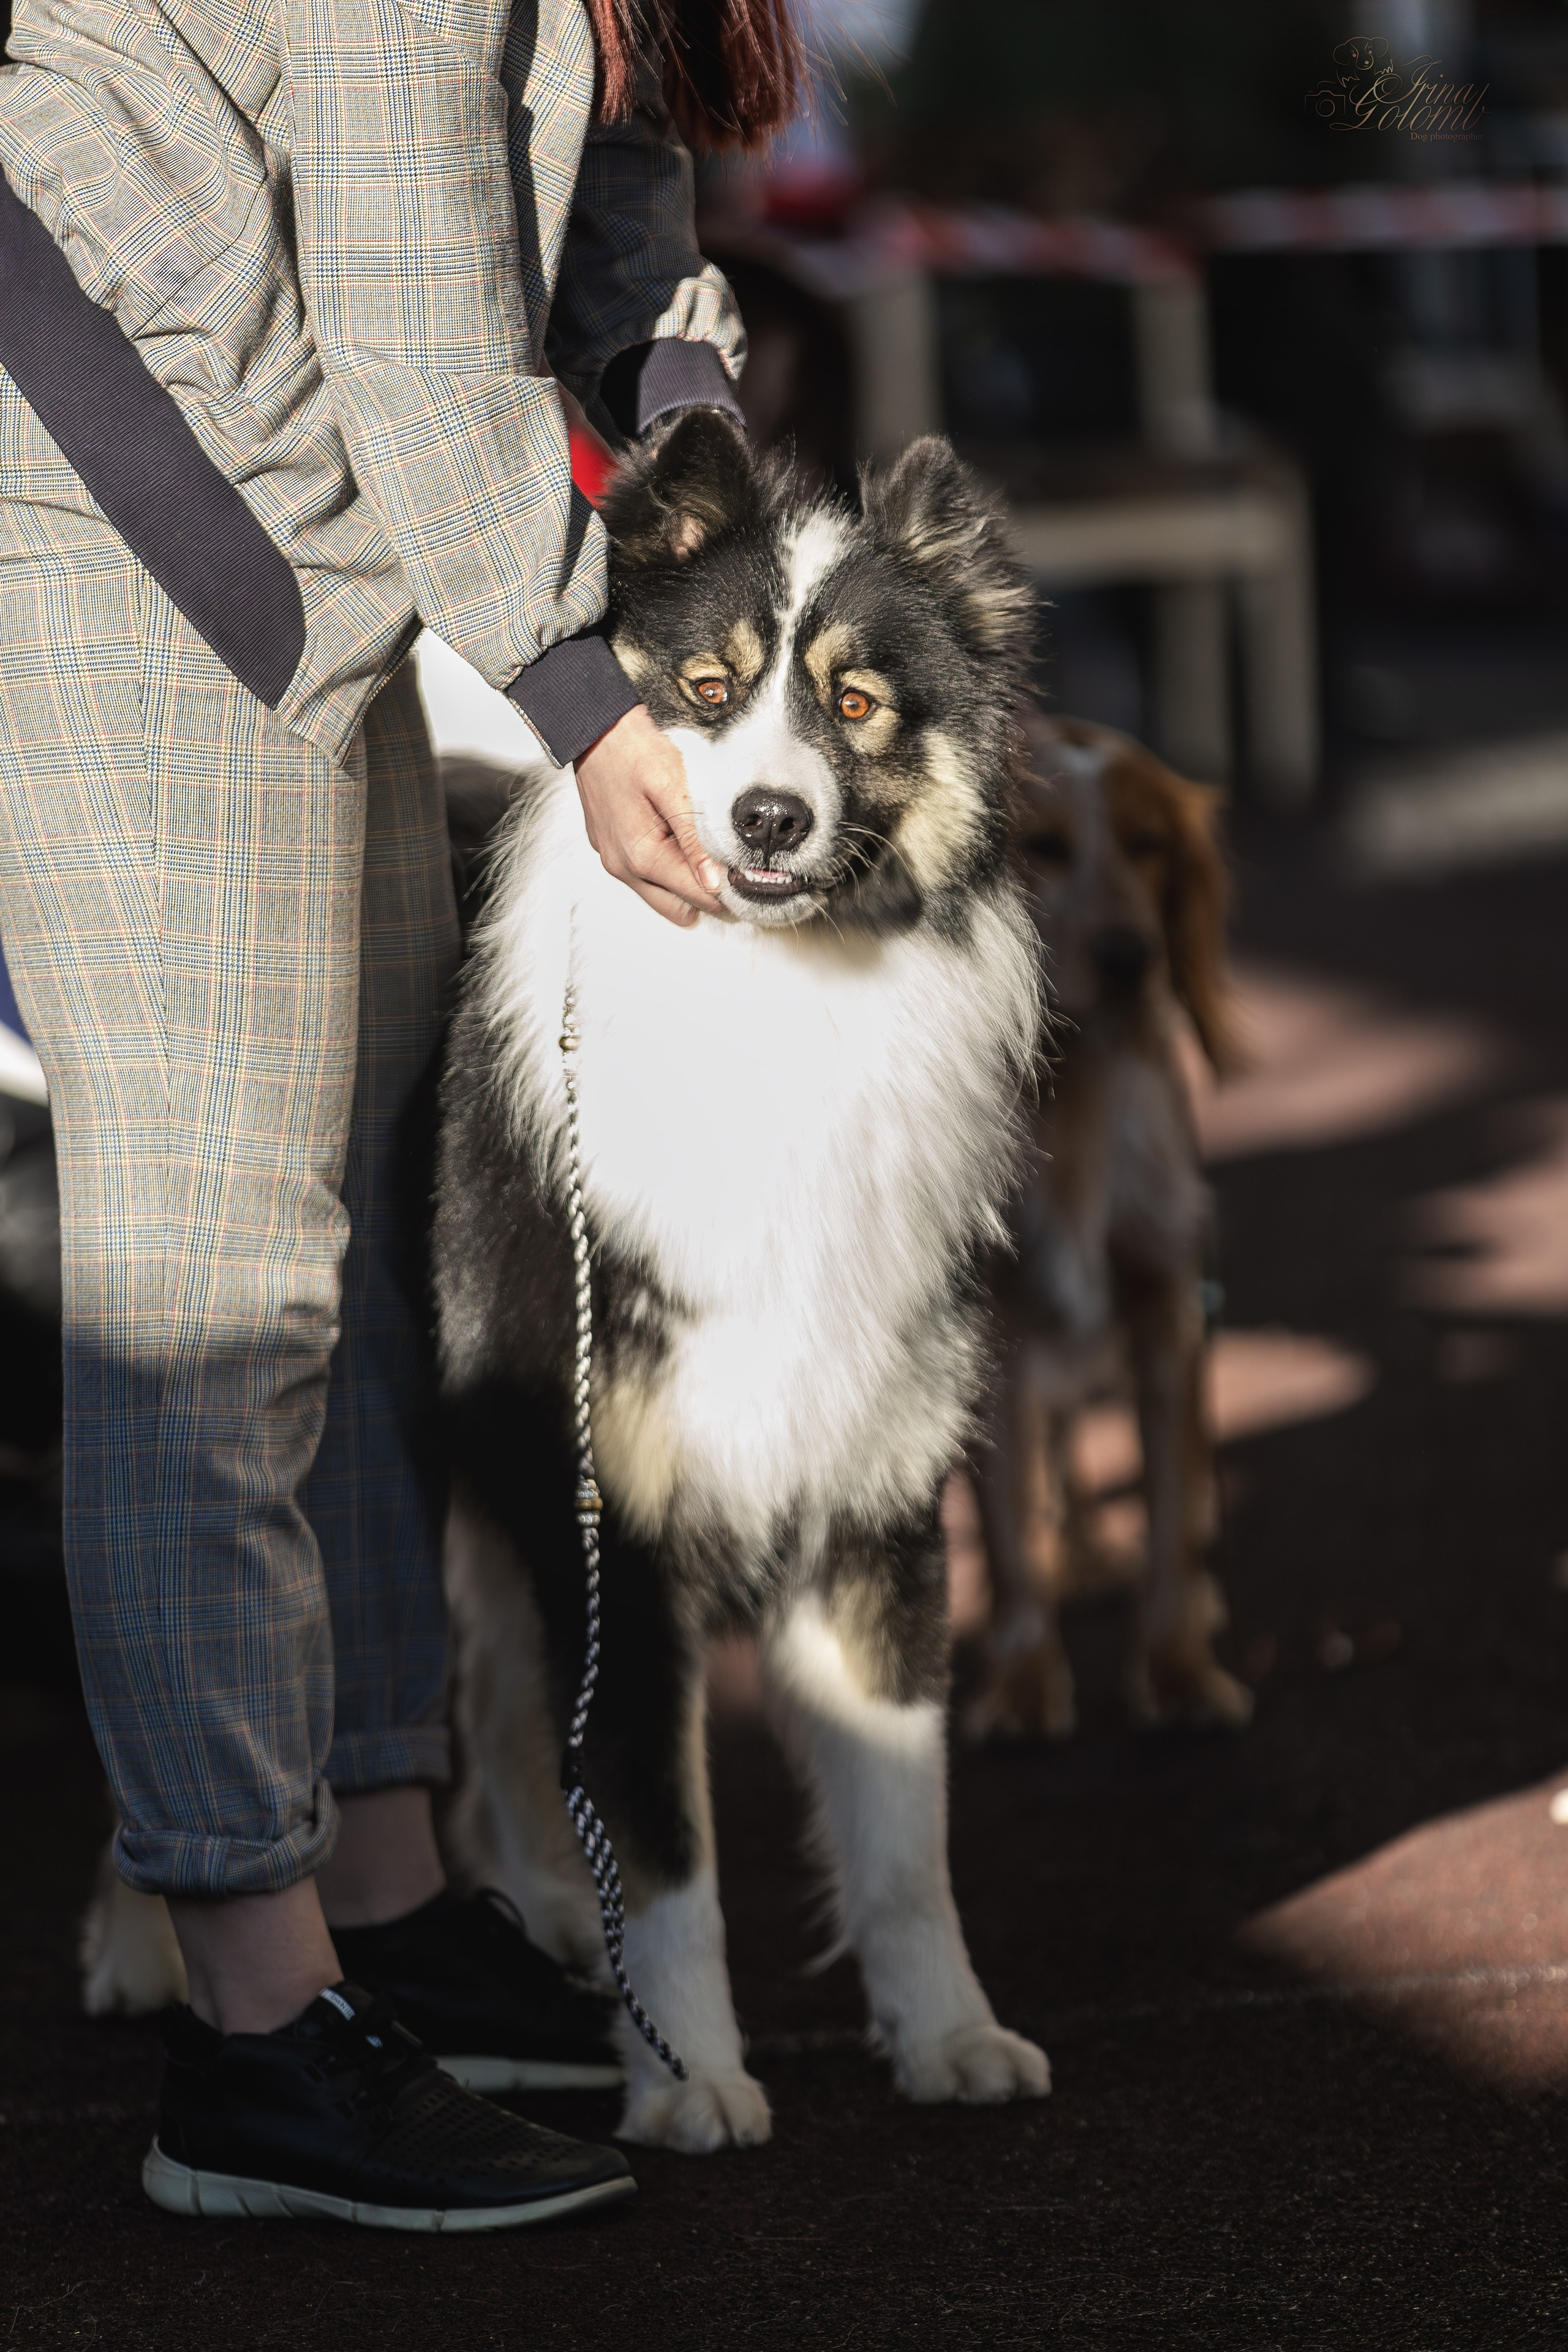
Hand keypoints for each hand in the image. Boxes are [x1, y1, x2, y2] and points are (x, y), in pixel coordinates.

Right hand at [575, 705, 725, 926]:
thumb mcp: (673, 788)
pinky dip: (667, 868)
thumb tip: (715, 882)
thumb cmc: (633, 749)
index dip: (728, 888)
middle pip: (680, 907)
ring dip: (687, 882)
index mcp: (641, 856)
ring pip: (662, 895)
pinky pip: (645, 876)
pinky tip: (679, 839)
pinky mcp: (610, 849)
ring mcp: (613, 860)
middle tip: (733, 866)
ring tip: (706, 850)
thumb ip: (694, 839)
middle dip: (708, 893)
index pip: (697, 896)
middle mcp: (622, 866)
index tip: (749, 873)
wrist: (595, 728)